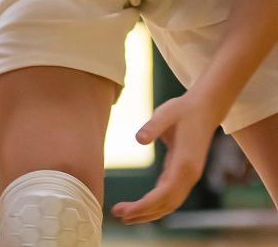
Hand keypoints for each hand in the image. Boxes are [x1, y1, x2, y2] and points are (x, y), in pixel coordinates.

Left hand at [112, 93, 219, 223]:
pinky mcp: (183, 173)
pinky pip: (169, 195)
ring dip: (149, 212)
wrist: (205, 108)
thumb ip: (152, 126)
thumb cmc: (182, 110)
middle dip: (143, 213)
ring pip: (169, 203)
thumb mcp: (165, 113)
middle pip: (167, 204)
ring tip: (124, 216)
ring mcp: (188, 176)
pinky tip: (139, 207)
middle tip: (117, 215)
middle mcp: (190, 175)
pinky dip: (155, 204)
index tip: (126, 211)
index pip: (165, 194)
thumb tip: (139, 139)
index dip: (145, 205)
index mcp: (185, 164)